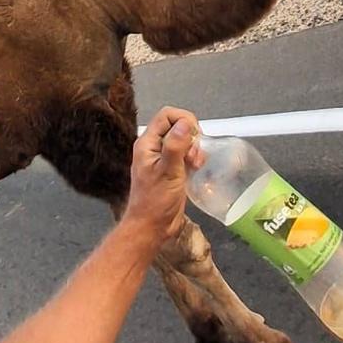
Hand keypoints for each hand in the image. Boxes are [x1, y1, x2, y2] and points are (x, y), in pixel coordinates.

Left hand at [121, 108, 204, 253]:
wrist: (151, 227)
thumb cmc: (156, 202)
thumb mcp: (168, 172)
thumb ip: (175, 146)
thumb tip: (184, 123)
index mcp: (147, 143)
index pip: (166, 115)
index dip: (184, 120)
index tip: (195, 135)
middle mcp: (153, 147)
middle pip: (176, 126)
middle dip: (190, 136)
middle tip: (193, 155)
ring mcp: (162, 158)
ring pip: (182, 140)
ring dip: (193, 148)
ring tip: (195, 164)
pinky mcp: (171, 169)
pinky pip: (185, 154)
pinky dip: (193, 158)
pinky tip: (195, 169)